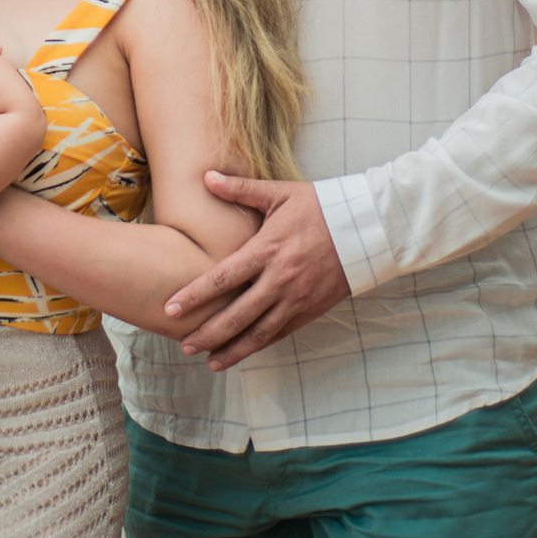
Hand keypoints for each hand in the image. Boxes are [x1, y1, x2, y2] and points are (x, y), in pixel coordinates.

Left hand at [165, 173, 351, 370]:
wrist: (366, 227)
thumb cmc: (321, 207)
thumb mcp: (280, 193)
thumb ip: (241, 189)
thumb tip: (206, 176)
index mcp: (267, 249)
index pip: (223, 278)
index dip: (195, 296)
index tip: (171, 309)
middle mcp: (280, 279)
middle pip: (237, 315)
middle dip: (208, 333)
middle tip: (183, 344)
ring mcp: (296, 298)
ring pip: (259, 333)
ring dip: (232, 349)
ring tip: (209, 361)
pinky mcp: (310, 309)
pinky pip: (280, 332)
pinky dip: (259, 345)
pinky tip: (242, 353)